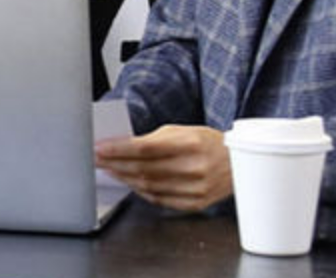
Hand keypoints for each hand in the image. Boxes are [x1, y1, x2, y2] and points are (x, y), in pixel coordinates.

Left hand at [94, 124, 232, 211]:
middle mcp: (194, 167)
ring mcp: (196, 188)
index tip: (100, 148)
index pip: (144, 148)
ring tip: (110, 170)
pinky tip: (131, 183)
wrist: (237, 164)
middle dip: (116, 164)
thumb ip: (153, 139)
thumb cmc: (206, 143)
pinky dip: (142, 192)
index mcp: (190, 144)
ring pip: (149, 186)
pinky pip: (160, 200)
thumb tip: (121, 147)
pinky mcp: (196, 203)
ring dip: (125, 178)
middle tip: (98, 159)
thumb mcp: (182, 131)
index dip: (118, 150)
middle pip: (143, 169)